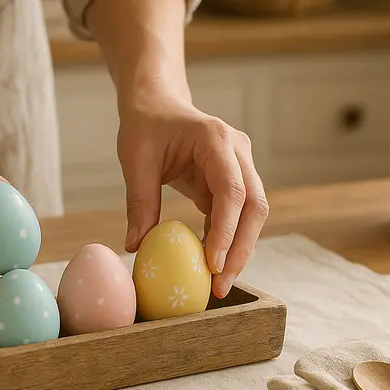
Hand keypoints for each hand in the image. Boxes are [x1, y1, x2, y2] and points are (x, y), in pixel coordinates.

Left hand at [118, 89, 268, 298]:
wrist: (157, 105)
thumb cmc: (145, 126)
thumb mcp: (136, 159)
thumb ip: (139, 201)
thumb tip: (135, 246)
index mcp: (216, 139)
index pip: (232, 190)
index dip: (226, 229)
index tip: (213, 264)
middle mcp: (237, 151)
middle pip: (255, 205)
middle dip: (242, 248)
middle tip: (221, 285)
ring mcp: (241, 164)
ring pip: (253, 213)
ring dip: (239, 248)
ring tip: (218, 283)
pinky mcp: (234, 180)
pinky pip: (237, 214)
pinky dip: (227, 239)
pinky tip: (211, 263)